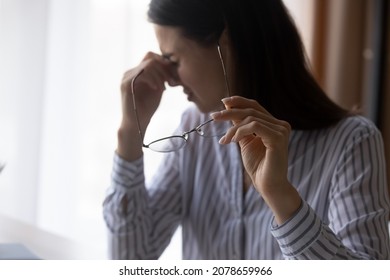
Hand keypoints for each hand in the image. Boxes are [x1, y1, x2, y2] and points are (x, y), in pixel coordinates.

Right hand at [117, 52, 179, 159]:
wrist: (137, 124)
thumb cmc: (147, 108)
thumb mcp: (158, 89)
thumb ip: (161, 77)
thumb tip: (171, 66)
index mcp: (136, 72)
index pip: (150, 56)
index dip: (164, 62)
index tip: (173, 76)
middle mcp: (129, 72)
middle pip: (150, 58)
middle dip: (164, 69)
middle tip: (172, 82)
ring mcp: (126, 77)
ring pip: (148, 64)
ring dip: (160, 76)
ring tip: (164, 88)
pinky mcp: (126, 84)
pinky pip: (143, 73)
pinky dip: (154, 80)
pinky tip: (158, 89)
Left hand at [211, 96, 300, 223]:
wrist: (267, 185)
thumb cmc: (257, 166)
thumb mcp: (245, 141)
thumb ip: (240, 126)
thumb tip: (229, 109)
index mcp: (274, 124)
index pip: (255, 106)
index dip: (239, 101)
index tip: (223, 102)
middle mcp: (281, 125)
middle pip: (251, 110)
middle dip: (229, 112)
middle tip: (213, 116)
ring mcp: (281, 130)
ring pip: (250, 118)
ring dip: (233, 129)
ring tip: (226, 140)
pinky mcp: (278, 138)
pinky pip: (254, 126)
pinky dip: (240, 131)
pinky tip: (232, 140)